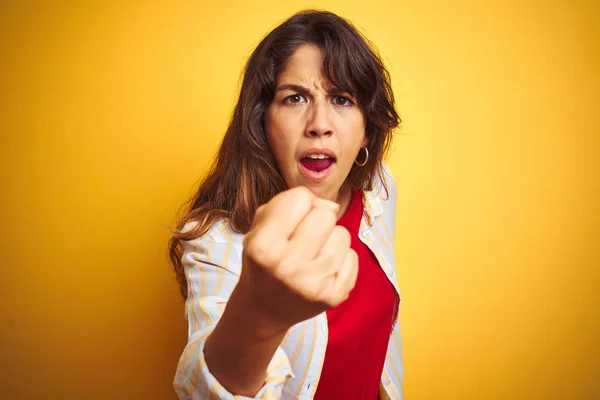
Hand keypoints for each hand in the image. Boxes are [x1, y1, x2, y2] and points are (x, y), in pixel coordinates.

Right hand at [234, 186, 358, 336]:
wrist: (262, 309)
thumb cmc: (263, 260)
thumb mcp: (259, 227)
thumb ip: (287, 203)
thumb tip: (331, 206)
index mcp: (263, 245)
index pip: (300, 198)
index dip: (298, 204)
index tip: (290, 221)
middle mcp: (287, 266)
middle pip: (325, 215)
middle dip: (317, 220)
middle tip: (304, 238)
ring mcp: (312, 284)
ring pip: (343, 234)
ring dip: (331, 239)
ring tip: (313, 254)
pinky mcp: (333, 296)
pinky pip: (353, 256)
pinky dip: (342, 258)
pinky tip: (324, 269)